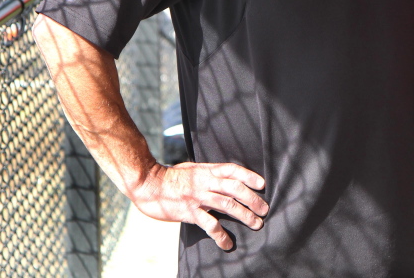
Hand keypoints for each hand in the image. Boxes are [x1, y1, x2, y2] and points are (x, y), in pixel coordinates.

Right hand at [130, 162, 267, 250]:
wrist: (149, 184)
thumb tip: (226, 178)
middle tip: (264, 209)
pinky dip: (220, 235)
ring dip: (244, 215)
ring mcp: (197, 196)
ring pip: (226, 205)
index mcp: (207, 170)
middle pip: (234, 188)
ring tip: (256, 224)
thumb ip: (209, 173)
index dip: (249, 175)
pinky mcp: (189, 212)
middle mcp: (205, 181)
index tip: (262, 184)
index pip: (232, 170)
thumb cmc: (172, 177)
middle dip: (252, 199)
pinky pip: (208, 224)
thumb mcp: (193, 169)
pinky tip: (228, 243)